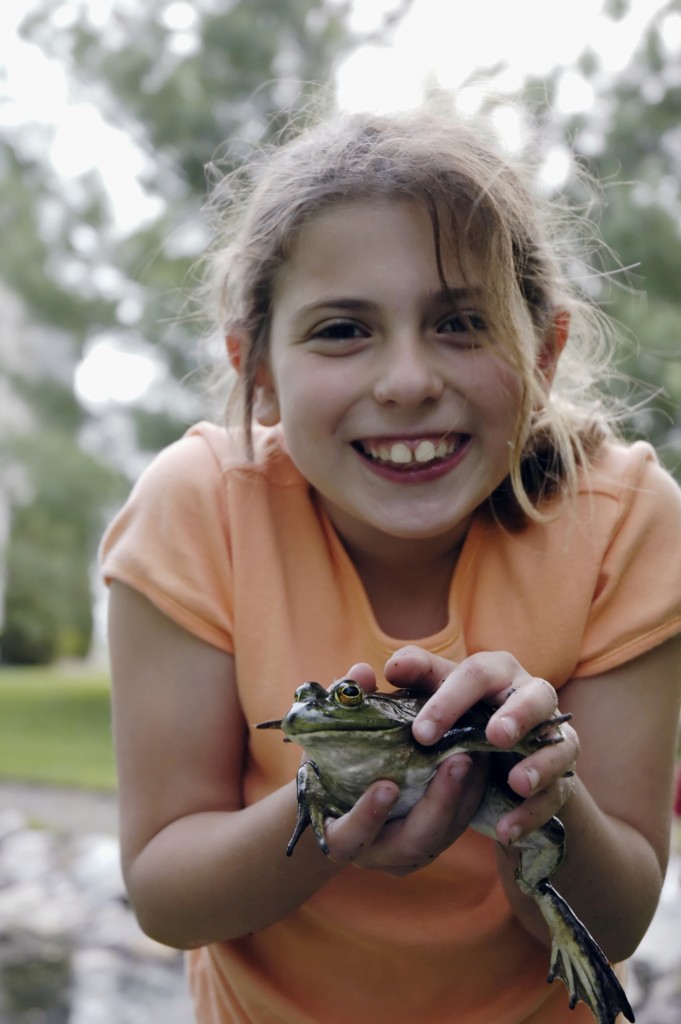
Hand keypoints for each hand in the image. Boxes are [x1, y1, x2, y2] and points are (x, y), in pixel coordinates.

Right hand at [320, 662, 487, 874]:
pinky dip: (470, 793)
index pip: (348, 838)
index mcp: (338, 834)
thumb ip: (345, 704)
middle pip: (410, 844)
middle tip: (457, 761)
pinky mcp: (435, 840)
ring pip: (442, 835)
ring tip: (474, 754)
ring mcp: (408, 853)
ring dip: (461, 795)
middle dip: (437, 804)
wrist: (343, 791)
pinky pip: (459, 824)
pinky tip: (480, 758)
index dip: (367, 817)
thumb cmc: (331, 759)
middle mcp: (375, 853)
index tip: (386, 786)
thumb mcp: (331, 733)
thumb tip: (360, 674)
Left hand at [384, 646, 579, 845]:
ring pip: (560, 745)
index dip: (450, 701)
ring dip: (540, 765)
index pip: (477, 674)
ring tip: (517, 783)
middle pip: (536, 696)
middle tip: (495, 736)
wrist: (497, 756)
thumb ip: (417, 677)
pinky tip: (506, 830)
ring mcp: (553, 737)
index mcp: (497, 671)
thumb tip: (391, 668)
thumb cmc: (460, 714)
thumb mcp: (438, 694)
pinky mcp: (562, 775)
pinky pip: (557, 793)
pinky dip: (533, 812)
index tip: (421, 734)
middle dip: (518, 715)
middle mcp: (532, 696)